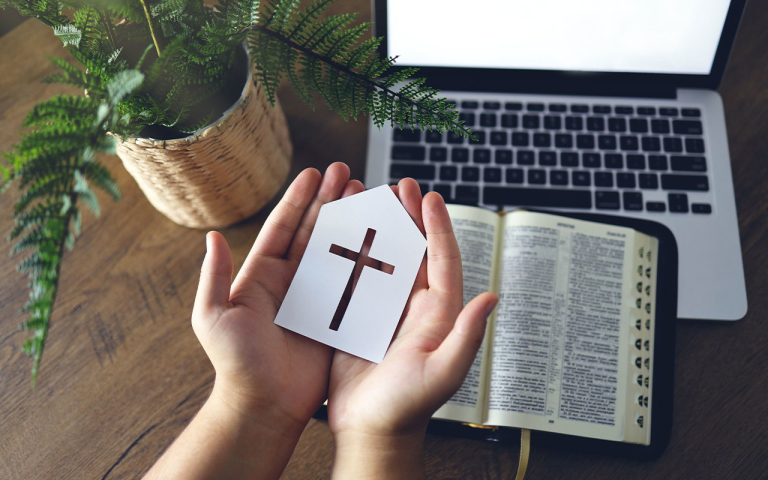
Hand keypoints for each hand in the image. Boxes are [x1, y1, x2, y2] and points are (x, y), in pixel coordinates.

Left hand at [193, 162, 364, 425]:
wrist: (263, 406)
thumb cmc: (235, 364)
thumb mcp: (214, 318)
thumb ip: (215, 278)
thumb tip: (212, 236)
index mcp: (263, 276)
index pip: (283, 227)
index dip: (298, 199)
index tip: (313, 173)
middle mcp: (291, 282)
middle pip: (314, 232)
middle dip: (330, 201)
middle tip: (347, 173)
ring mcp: (316, 299)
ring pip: (337, 252)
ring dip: (351, 224)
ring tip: (368, 197)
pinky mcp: (336, 318)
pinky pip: (354, 284)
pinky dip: (368, 261)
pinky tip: (383, 241)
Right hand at [327, 178, 497, 477]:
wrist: (372, 432)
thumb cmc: (408, 408)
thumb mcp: (442, 373)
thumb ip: (466, 336)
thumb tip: (491, 297)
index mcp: (438, 314)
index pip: (443, 260)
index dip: (438, 227)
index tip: (430, 197)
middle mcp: (416, 308)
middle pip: (416, 252)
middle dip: (410, 217)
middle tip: (401, 186)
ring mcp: (387, 313)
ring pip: (388, 261)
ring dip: (382, 230)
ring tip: (373, 201)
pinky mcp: (361, 321)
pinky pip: (359, 281)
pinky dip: (354, 256)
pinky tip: (342, 237)